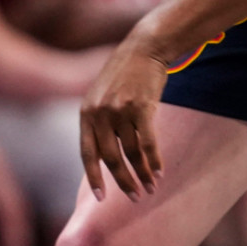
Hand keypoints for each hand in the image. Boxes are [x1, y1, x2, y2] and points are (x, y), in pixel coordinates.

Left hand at [79, 27, 167, 201]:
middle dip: (123, 182)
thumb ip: (97, 122)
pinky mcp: (142, 107)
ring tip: (151, 187)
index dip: (95, 178)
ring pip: (131, 153)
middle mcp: (100, 113)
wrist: (144, 47)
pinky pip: (148, 143)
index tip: (102, 198)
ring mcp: (121, 110)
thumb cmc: (124, 74)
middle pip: (111, 158)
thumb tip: (102, 158)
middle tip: (134, 197)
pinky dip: (155, 160)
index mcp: (86, 113)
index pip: (88, 154)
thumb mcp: (100, 95)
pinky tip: (160, 171)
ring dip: (143, 173)